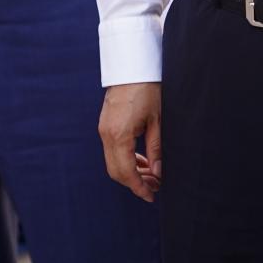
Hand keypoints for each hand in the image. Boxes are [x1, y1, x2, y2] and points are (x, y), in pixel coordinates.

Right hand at [98, 82, 161, 201]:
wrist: (132, 66)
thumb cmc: (147, 89)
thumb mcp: (158, 120)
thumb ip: (156, 149)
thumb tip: (158, 172)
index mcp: (119, 135)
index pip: (126, 172)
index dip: (138, 187)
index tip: (151, 196)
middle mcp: (107, 134)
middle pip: (116, 171)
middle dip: (135, 183)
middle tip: (154, 187)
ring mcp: (104, 129)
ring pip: (113, 162)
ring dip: (130, 172)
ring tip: (151, 175)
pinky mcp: (105, 125)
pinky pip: (112, 150)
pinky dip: (125, 159)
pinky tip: (141, 161)